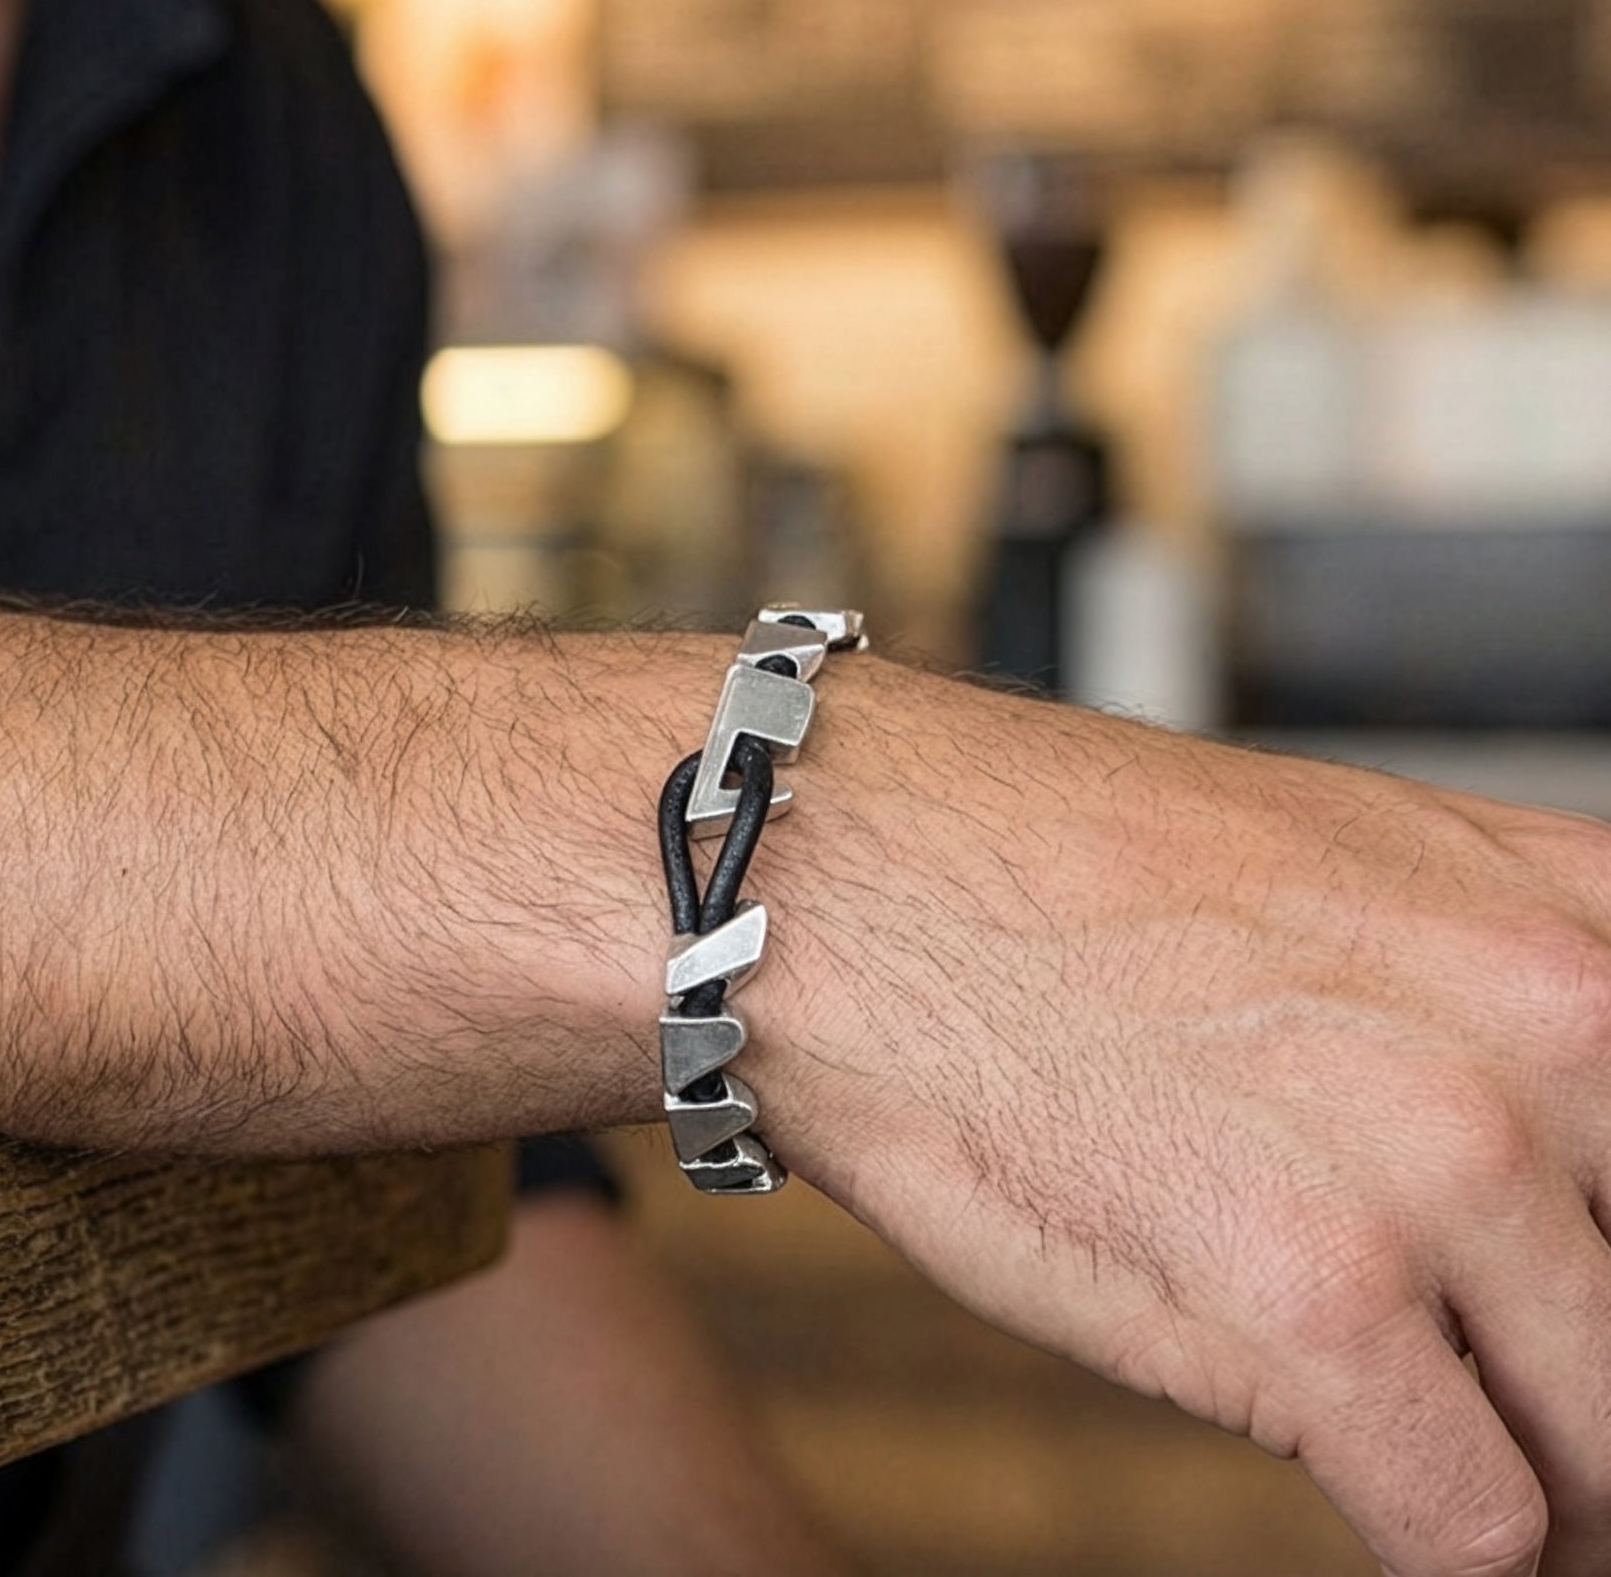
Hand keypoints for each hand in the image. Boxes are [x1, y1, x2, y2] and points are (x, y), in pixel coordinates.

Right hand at [752, 664, 1610, 1576]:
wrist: (845, 872)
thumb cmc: (1047, 870)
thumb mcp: (1340, 874)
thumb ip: (1501, 1012)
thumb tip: (1574, 1192)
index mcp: (1563, 920)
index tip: (1588, 1322)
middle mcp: (1543, 1029)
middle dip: (1592, 1390)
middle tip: (1533, 1415)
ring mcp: (1436, 1162)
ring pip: (1601, 1452)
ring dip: (1533, 1486)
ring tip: (1453, 1460)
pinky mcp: (1312, 1295)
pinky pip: (1469, 1525)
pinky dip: (1424, 1530)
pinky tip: (1354, 1474)